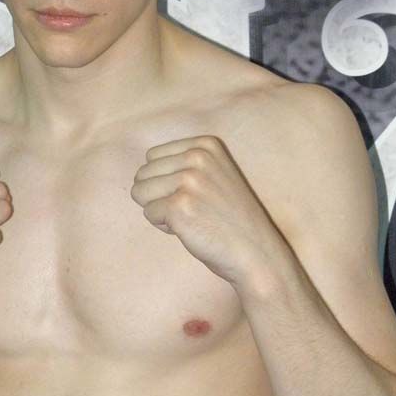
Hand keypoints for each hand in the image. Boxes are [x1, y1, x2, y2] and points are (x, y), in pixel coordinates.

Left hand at [130, 135, 279, 287]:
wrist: (255, 251)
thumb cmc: (230, 218)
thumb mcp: (215, 174)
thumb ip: (185, 163)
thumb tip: (140, 171)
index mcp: (206, 144)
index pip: (153, 157)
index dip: (166, 181)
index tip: (196, 194)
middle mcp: (197, 156)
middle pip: (143, 173)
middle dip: (160, 196)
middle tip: (194, 209)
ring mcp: (188, 180)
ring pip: (140, 192)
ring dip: (160, 211)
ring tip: (192, 218)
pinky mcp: (178, 206)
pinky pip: (148, 214)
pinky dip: (164, 227)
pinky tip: (191, 229)